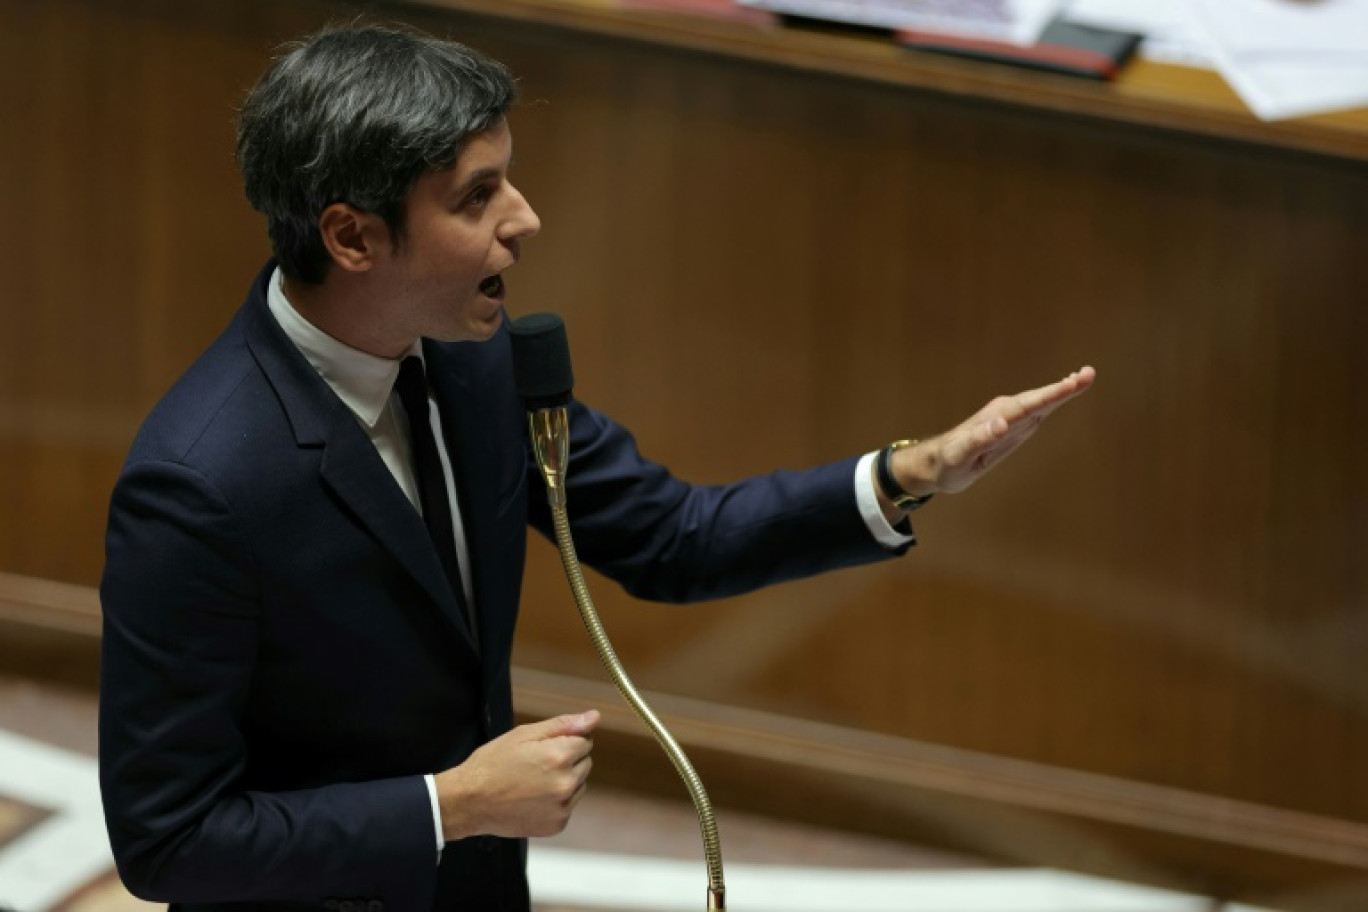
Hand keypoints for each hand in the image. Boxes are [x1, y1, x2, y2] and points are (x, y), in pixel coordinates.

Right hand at [434, 710, 598, 840]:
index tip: (543, 747)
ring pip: (579, 784)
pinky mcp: (557, 825)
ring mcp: (562, 807)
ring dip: (564, 780)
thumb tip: (594, 717)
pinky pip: (569, 805)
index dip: (565, 740)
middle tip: (536, 763)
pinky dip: (557, 801)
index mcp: (559, 756)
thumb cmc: (493, 764)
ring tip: (533, 781)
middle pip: (585, 762)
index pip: (585, 740)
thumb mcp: (524, 734)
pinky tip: (533, 798)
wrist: (470, 802)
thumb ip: (563, 725)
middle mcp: (566, 783)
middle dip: (567, 759)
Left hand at [890, 366, 1095, 498]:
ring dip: (1062, 391)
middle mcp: (1004, 412)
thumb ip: (978, 439)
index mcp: (996, 418)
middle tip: (1089, 374)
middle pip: (1039, 398)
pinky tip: (1063, 393)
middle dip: (1064, 388)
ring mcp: (1009, 418)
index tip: (1073, 383)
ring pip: (1040, 402)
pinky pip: (1036, 410)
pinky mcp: (1011, 426)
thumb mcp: (959, 455)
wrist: (935, 463)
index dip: (1053, 394)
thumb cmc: (946, 462)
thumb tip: (1000, 423)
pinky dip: (1052, 401)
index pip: (1029, 404)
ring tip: (1084, 378)